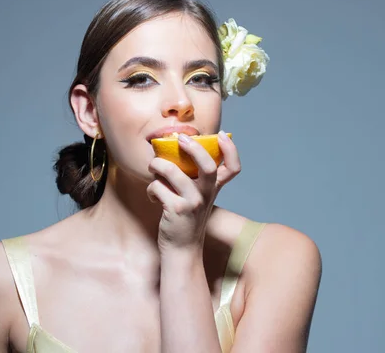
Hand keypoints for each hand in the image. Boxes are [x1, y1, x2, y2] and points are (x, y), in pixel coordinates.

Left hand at [146, 131, 240, 251]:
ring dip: (157, 164)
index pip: (233, 168)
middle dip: (193, 148)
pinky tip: (153, 195)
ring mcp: (193, 203)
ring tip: (153, 166)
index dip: (231, 149)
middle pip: (208, 166)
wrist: (181, 249)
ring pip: (173, 171)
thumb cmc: (186, 218)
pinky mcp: (176, 210)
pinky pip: (157, 187)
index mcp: (214, 188)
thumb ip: (195, 177)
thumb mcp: (198, 197)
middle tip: (180, 139)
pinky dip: (151, 188)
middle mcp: (207, 195)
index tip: (221, 135)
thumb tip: (178, 147)